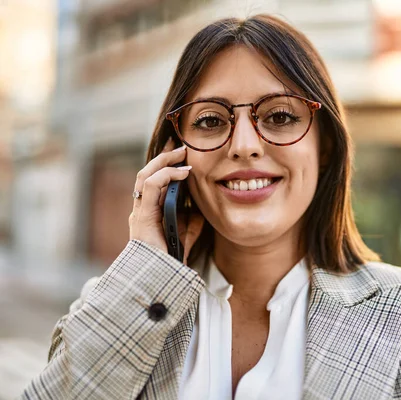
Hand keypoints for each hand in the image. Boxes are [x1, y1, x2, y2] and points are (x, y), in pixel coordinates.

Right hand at [129, 138, 204, 263]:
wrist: (160, 278)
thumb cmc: (171, 260)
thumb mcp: (187, 235)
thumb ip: (192, 221)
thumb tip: (201, 208)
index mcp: (149, 211)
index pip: (153, 181)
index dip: (166, 165)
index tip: (183, 154)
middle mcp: (141, 209)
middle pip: (147, 173)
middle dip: (164, 157)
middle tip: (182, 146)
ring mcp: (139, 211)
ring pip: (145, 175)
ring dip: (164, 161)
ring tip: (182, 154)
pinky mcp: (142, 215)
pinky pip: (150, 185)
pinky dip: (166, 174)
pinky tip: (183, 173)